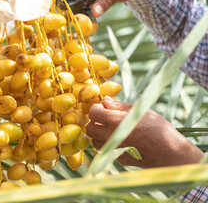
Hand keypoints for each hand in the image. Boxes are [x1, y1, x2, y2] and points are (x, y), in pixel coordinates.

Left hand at [87, 96, 203, 167]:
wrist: (171, 154)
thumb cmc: (158, 129)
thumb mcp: (141, 111)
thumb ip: (120, 106)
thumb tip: (105, 101)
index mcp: (116, 121)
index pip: (93, 112)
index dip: (97, 108)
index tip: (104, 108)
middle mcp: (111, 137)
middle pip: (89, 128)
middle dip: (95, 122)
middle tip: (106, 119)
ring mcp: (114, 150)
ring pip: (95, 141)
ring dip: (99, 134)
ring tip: (114, 130)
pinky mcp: (118, 159)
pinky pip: (107, 150)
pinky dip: (109, 144)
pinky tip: (123, 140)